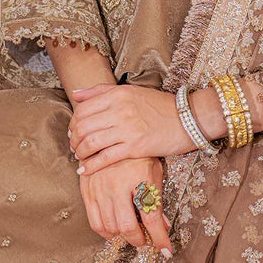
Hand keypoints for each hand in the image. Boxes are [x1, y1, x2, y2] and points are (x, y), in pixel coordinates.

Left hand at [68, 81, 198, 173]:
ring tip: (81, 157)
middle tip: (75, 147)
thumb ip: (102, 91)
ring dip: (80, 153)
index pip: (83, 109)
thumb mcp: (132, 92)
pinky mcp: (136, 147)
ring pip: (91, 142)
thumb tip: (76, 94)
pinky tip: (85, 171)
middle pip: (83, 126)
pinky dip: (91, 166)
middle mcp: (120, 110)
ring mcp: (128, 129)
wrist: (189, 118)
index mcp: (118, 94)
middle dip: (74, 140)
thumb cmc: (161, 106)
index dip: (73, 123)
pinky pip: (105, 158)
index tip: (74, 132)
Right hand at [79, 154, 172, 254]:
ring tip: (130, 232)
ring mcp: (101, 189)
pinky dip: (105, 232)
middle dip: (139, 240)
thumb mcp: (153, 170)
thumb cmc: (136, 153)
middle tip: (145, 240)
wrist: (109, 134)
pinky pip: (95, 221)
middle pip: (128, 226)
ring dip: (123, 236)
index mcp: (140, 178)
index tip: (166, 251)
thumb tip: (162, 225)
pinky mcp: (88, 191)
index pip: (151, 216)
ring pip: (111, 227)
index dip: (160, 238)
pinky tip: (114, 230)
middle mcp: (119, 185)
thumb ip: (157, 197)